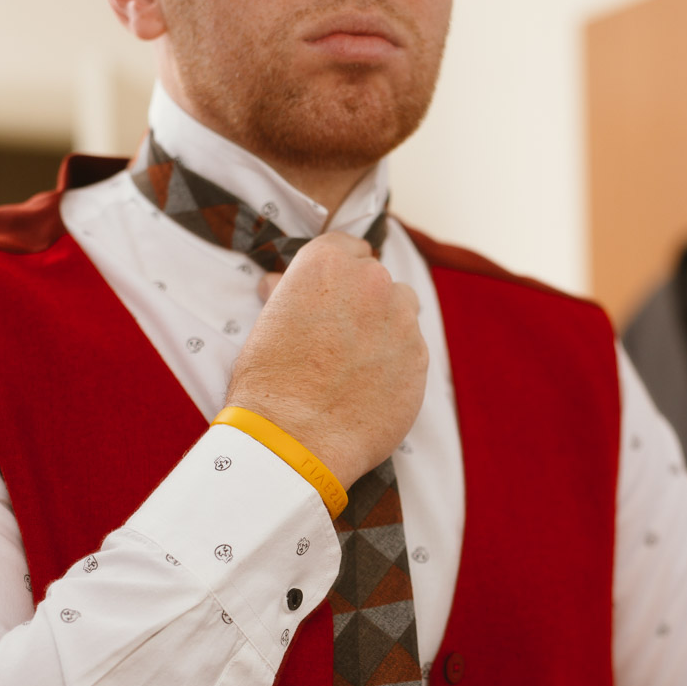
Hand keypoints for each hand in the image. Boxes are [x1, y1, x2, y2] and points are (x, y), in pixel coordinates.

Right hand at [223, 233, 427, 488]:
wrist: (295, 438)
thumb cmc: (269, 383)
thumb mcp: (264, 324)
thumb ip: (286, 295)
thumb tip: (280, 284)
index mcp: (328, 262)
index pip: (347, 247)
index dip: (340, 272)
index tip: (334, 293)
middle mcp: (371, 281)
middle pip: (377, 278)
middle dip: (363, 301)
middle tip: (341, 336)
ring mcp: (402, 319)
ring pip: (403, 310)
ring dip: (387, 327)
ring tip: (359, 362)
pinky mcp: (422, 358)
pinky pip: (413, 350)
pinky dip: (398, 362)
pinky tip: (373, 387)